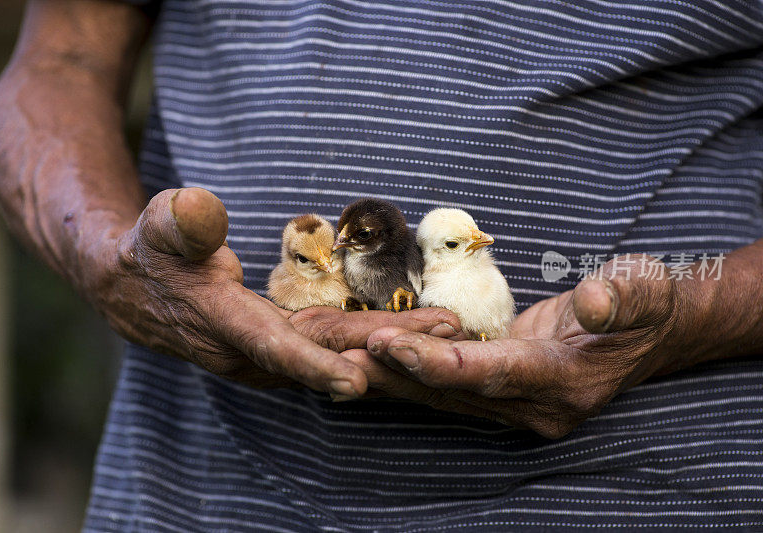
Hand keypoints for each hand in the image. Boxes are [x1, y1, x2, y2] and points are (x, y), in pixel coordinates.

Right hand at [86, 187, 462, 395]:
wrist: (142, 290)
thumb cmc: (154, 249)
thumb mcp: (159, 226)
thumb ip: (180, 221)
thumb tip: (199, 207)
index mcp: (224, 325)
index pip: (274, 348)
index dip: (315, 365)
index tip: (358, 382)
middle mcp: (253, 352)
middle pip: (327, 353)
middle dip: (387, 349)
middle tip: (449, 336)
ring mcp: (272, 353)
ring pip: (338, 351)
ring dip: (392, 345)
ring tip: (449, 330)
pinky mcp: (284, 344)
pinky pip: (335, 344)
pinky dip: (374, 339)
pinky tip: (414, 329)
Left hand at [357, 255, 701, 437]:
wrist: (650, 331)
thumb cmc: (645, 303)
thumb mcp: (643, 290)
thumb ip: (622, 297)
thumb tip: (593, 303)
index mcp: (564, 381)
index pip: (491, 374)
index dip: (438, 362)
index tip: (390, 345)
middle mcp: (534, 405)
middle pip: (453, 392)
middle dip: (396, 374)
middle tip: (339, 356)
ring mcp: (516, 402)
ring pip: (443, 395)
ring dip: (392, 378)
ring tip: (339, 359)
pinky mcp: (502, 389)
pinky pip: (448, 386)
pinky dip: (410, 374)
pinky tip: (373, 361)